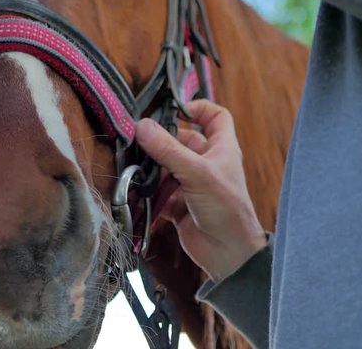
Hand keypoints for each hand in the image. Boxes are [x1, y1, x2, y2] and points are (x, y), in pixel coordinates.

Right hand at [136, 100, 267, 282]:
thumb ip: (168, 150)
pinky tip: (135, 194)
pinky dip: (147, 193)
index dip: (198, 108)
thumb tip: (142, 126)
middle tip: (137, 141)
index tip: (175, 109)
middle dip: (159, 143)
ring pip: (165, 168)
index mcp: (221, 149)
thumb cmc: (227, 209)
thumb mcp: (197, 173)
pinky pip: (157, 193)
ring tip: (133, 169)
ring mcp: (191, 184)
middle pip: (180, 142)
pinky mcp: (178, 204)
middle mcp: (206, 164)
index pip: (215, 117)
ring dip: (150, 169)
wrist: (228, 253)